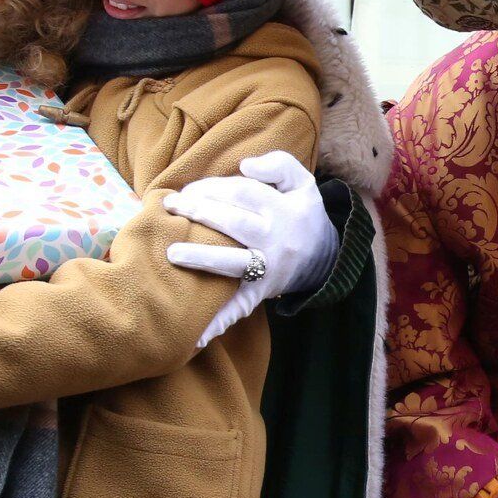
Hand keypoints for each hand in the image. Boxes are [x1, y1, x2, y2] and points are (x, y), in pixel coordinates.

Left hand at [164, 151, 341, 346]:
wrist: (327, 259)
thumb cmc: (302, 214)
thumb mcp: (303, 183)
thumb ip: (278, 164)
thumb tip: (244, 165)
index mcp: (284, 210)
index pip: (242, 192)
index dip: (212, 187)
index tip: (188, 188)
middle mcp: (276, 240)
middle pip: (234, 223)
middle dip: (199, 212)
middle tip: (171, 208)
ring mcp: (269, 269)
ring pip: (234, 263)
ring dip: (201, 259)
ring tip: (171, 253)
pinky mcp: (261, 293)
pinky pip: (239, 307)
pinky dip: (218, 321)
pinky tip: (196, 333)